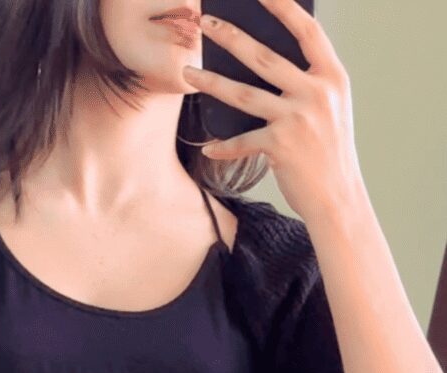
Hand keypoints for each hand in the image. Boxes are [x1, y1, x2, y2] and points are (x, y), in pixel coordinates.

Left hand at [183, 0, 364, 221]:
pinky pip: (242, 140)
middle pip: (263, 56)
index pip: (307, 31)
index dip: (284, 6)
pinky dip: (224, 145)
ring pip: (243, 93)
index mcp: (332, 77)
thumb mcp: (330, 109)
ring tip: (188, 72)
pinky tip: (209, 147)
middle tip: (205, 22)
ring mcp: (298, 119)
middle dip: (230, 36)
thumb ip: (307, 83)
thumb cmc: (329, 152)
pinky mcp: (281, 146)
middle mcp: (316, 93)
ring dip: (211, 81)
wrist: (338, 199)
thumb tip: (262, 61)